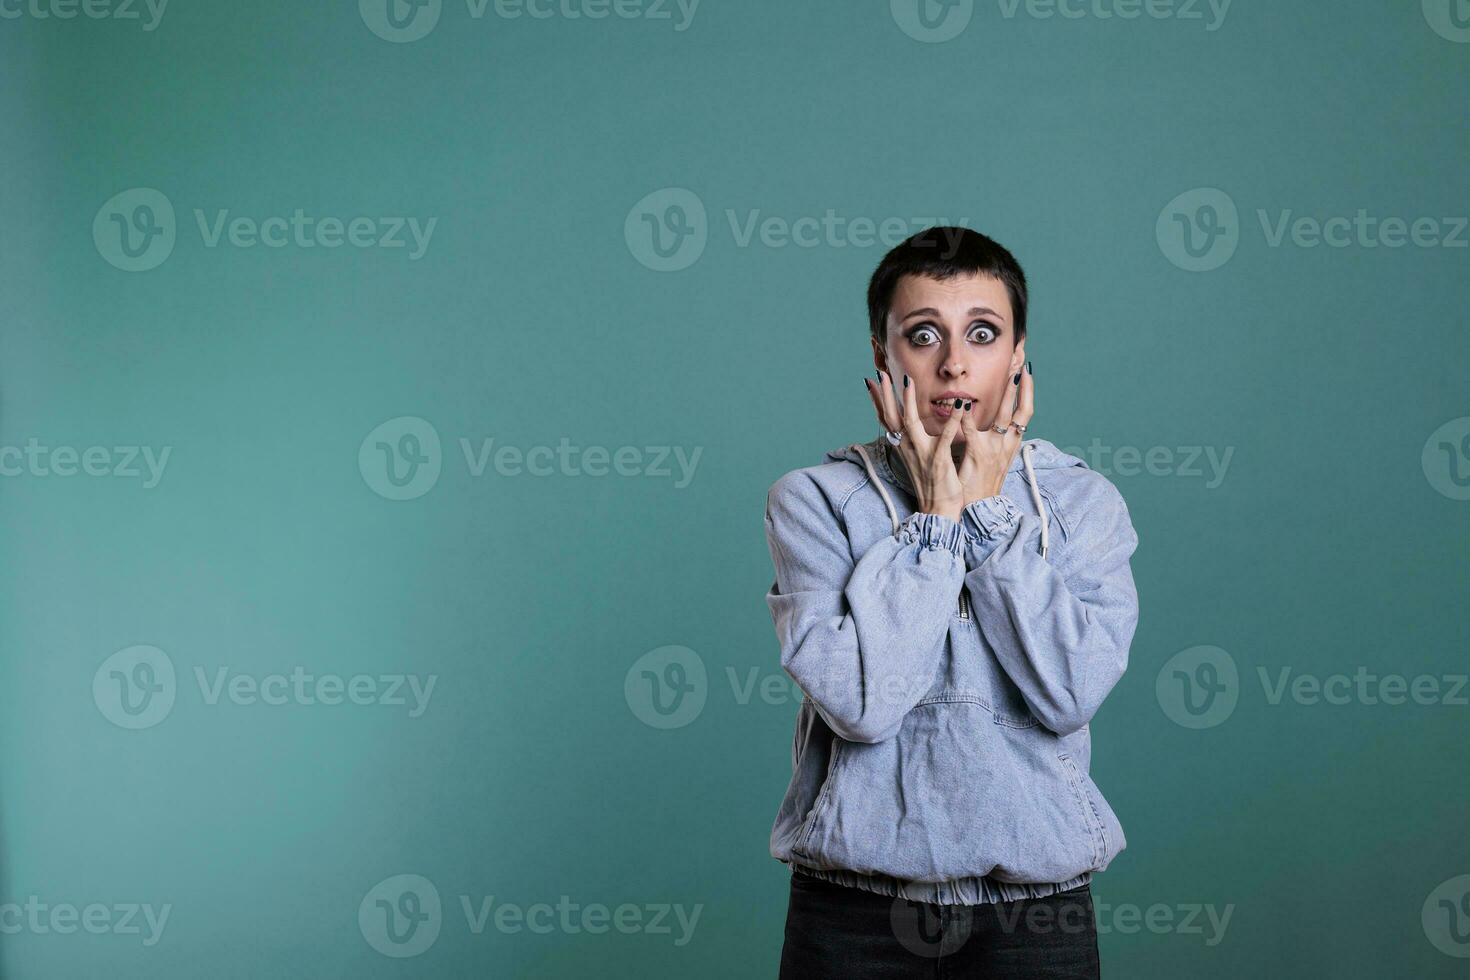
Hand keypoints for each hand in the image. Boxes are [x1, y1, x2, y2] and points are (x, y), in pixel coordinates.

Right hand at [863, 370, 965, 521]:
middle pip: (892, 416)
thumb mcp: (917, 459)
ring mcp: (922, 453)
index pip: (886, 418)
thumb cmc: (931, 483)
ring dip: (908, 401)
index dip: (877, 399)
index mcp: (903, 446)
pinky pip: (946, 437)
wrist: (938, 509)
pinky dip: (952, 420)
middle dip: (885, 394)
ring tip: (908, 381)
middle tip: (880, 373)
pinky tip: (959, 405)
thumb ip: (912, 440)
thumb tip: (906, 428)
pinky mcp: (939, 460)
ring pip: (910, 422)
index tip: (871, 381)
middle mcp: (908, 447)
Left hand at [957, 363, 1034, 504]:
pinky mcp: (978, 456)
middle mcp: (1007, 444)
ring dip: (1009, 395)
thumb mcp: (992, 458)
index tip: (1026, 371)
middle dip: (1024, 386)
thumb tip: (995, 423)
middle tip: (1023, 362)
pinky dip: (968, 418)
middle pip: (1022, 410)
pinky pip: (973, 433)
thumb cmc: (981, 483)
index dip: (1027, 392)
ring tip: (1012, 376)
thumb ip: (994, 438)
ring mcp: (995, 449)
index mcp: (1010, 443)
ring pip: (1006, 417)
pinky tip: (964, 403)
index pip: (1024, 412)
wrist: (977, 508)